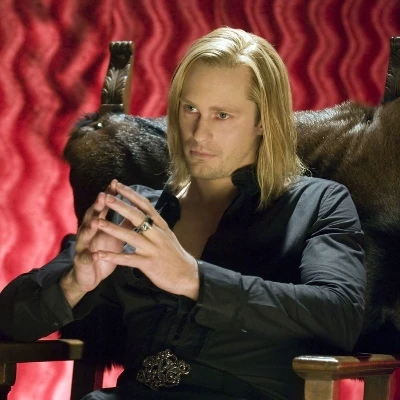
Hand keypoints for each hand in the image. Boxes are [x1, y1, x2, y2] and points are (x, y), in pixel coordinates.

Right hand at [61, 180, 124, 305]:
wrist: (90, 276)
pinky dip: (91, 256)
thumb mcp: (116, 236)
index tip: (115, 182)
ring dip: (90, 228)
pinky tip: (95, 255)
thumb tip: (136, 207)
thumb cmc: (104, 252)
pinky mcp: (83, 262)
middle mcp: (89, 232)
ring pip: (86, 235)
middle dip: (97, 206)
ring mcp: (84, 247)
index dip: (109, 195)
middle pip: (92, 216)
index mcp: (99, 225)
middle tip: (102, 195)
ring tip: (95, 221)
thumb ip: (124, 222)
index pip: (104, 207)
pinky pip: (87, 259)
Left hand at [93, 181, 199, 299]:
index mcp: (161, 226)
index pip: (145, 206)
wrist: (187, 275)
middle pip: (137, 217)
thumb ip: (155, 224)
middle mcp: (157, 234)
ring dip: (113, 229)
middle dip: (121, 206)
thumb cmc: (175, 255)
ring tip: (98, 222)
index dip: (131, 195)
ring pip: (131, 236)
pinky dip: (113, 257)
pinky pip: (128, 259)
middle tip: (106, 197)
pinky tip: (100, 254)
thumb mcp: (167, 235)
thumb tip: (144, 212)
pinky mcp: (149, 264)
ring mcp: (153, 249)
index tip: (118, 185)